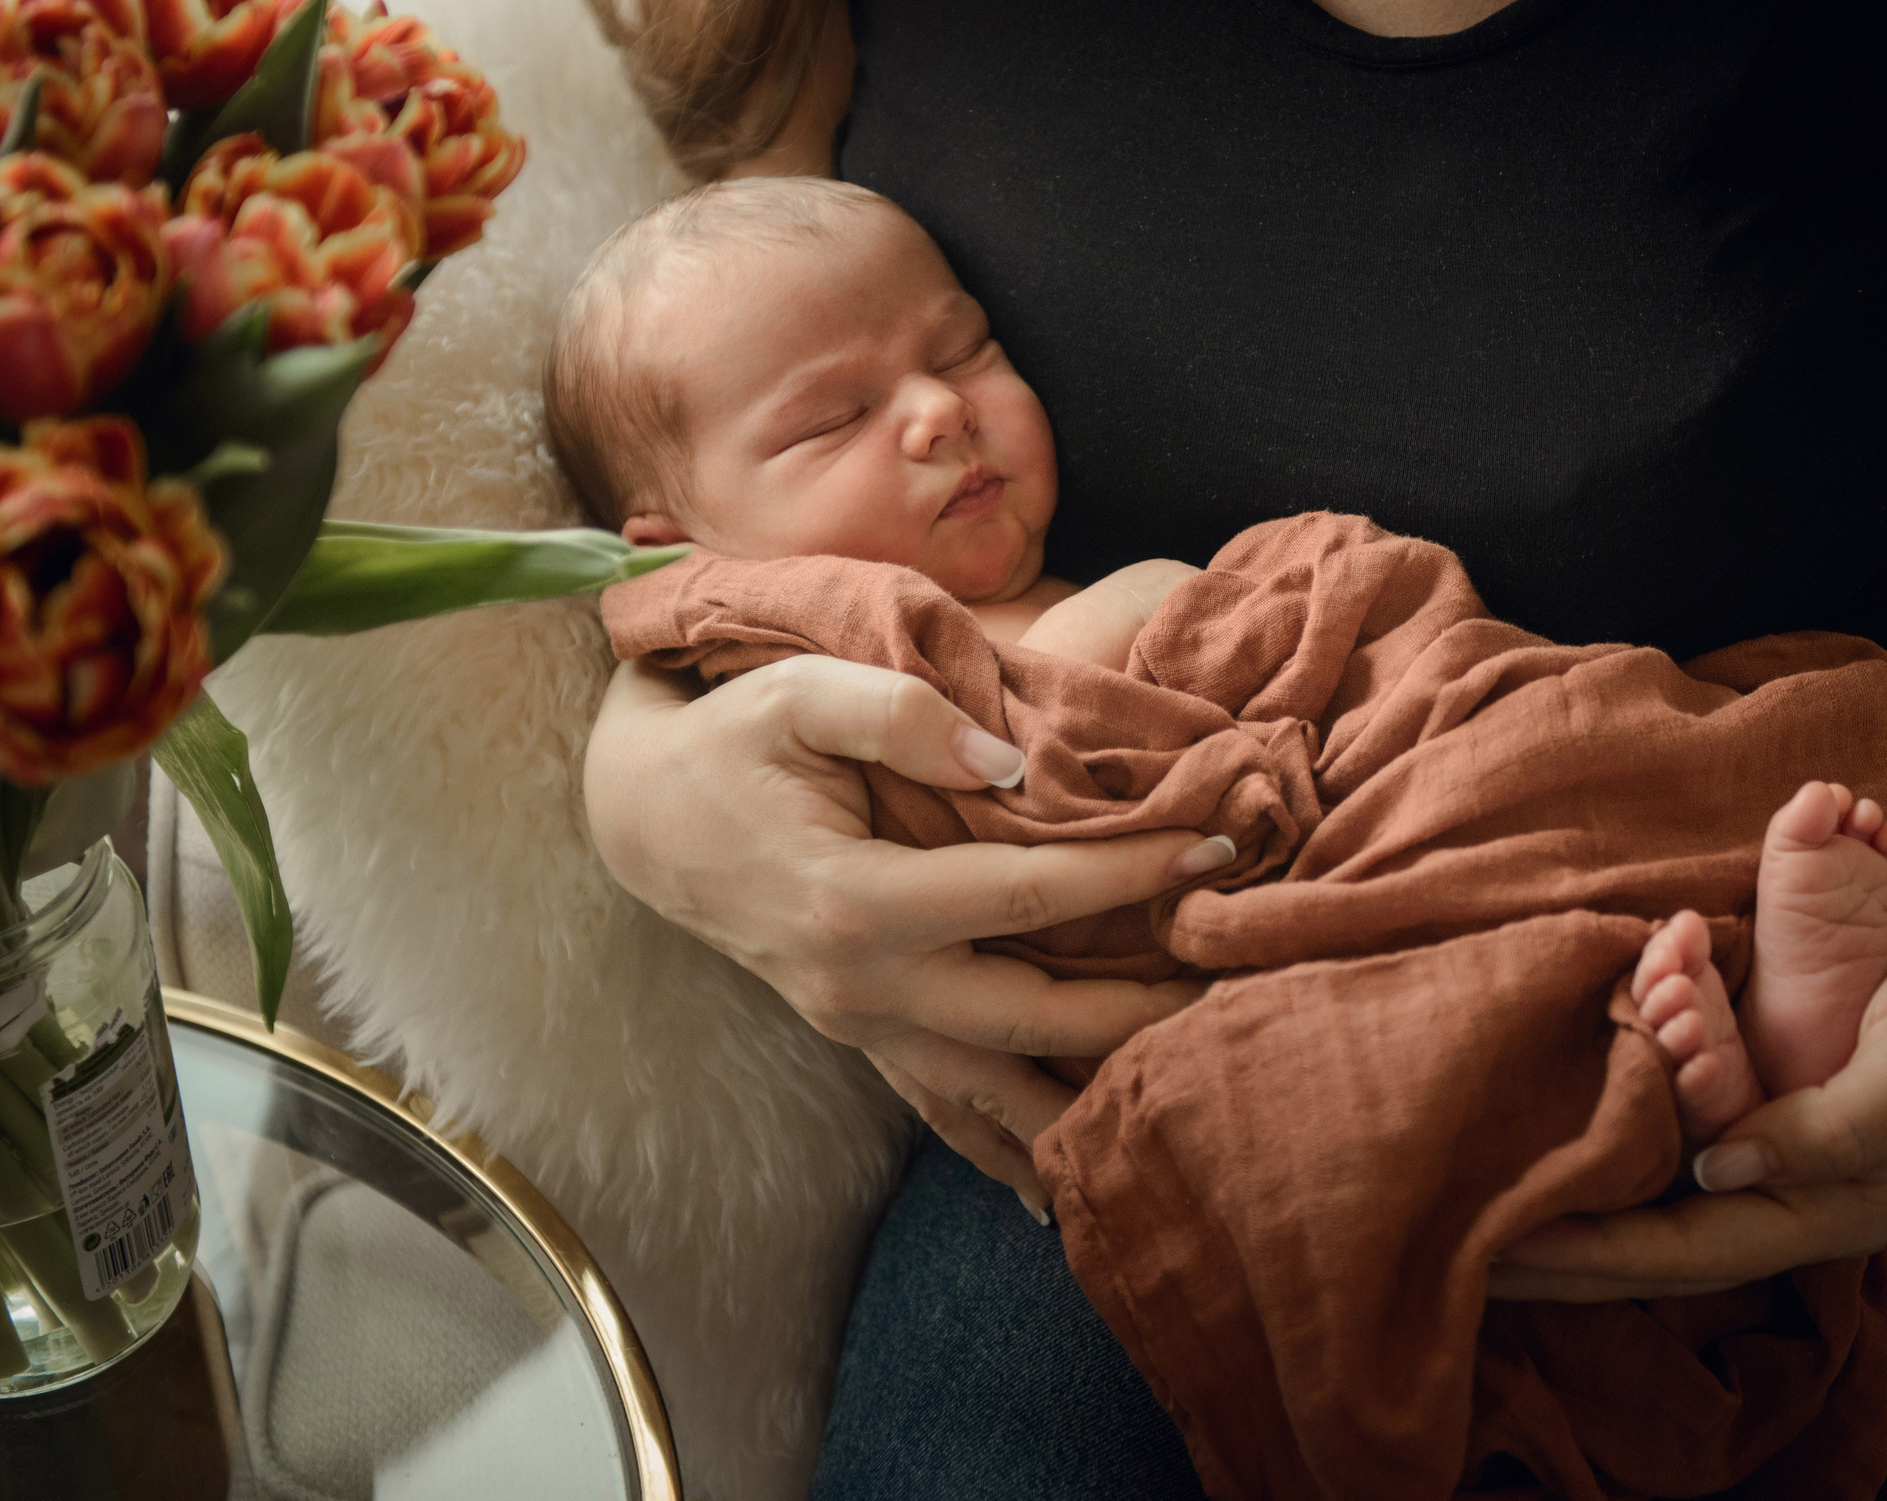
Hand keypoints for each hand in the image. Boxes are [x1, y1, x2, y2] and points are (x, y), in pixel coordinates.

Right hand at [584, 656, 1230, 1205]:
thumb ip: (902, 716)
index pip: (1026, 897)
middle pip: (1032, 1019)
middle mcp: (862, 986)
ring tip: (1193, 1094)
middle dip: (1143, 1009)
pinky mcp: (860, 1036)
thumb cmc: (732, 742)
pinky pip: (943, 1107)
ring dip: (1089, 1097)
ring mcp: (859, 1026)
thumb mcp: (799, 694)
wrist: (645, 817)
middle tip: (1241, 980)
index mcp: (857, 901)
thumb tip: (1012, 766)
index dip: (1127, 873)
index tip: (1215, 848)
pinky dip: (1002, 1148)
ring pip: (994, 1089)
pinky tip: (1059, 1192)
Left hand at [1488, 899, 1886, 1299]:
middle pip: (1645, 1225)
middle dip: (1554, 1235)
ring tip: (1474, 1162)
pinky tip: (1542, 1081)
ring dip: (1572, 1158)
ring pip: (1645, 1160)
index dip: (1589, 1256)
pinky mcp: (1753, 1074)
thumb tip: (1718, 1172)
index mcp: (1823, 1205)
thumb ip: (1829, 1130)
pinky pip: (1665, 1092)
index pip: (1683, 1251)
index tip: (1498, 1254)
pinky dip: (1609, 1086)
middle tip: (1448, 1228)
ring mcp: (1762, 1130)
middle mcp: (1778, 1180)